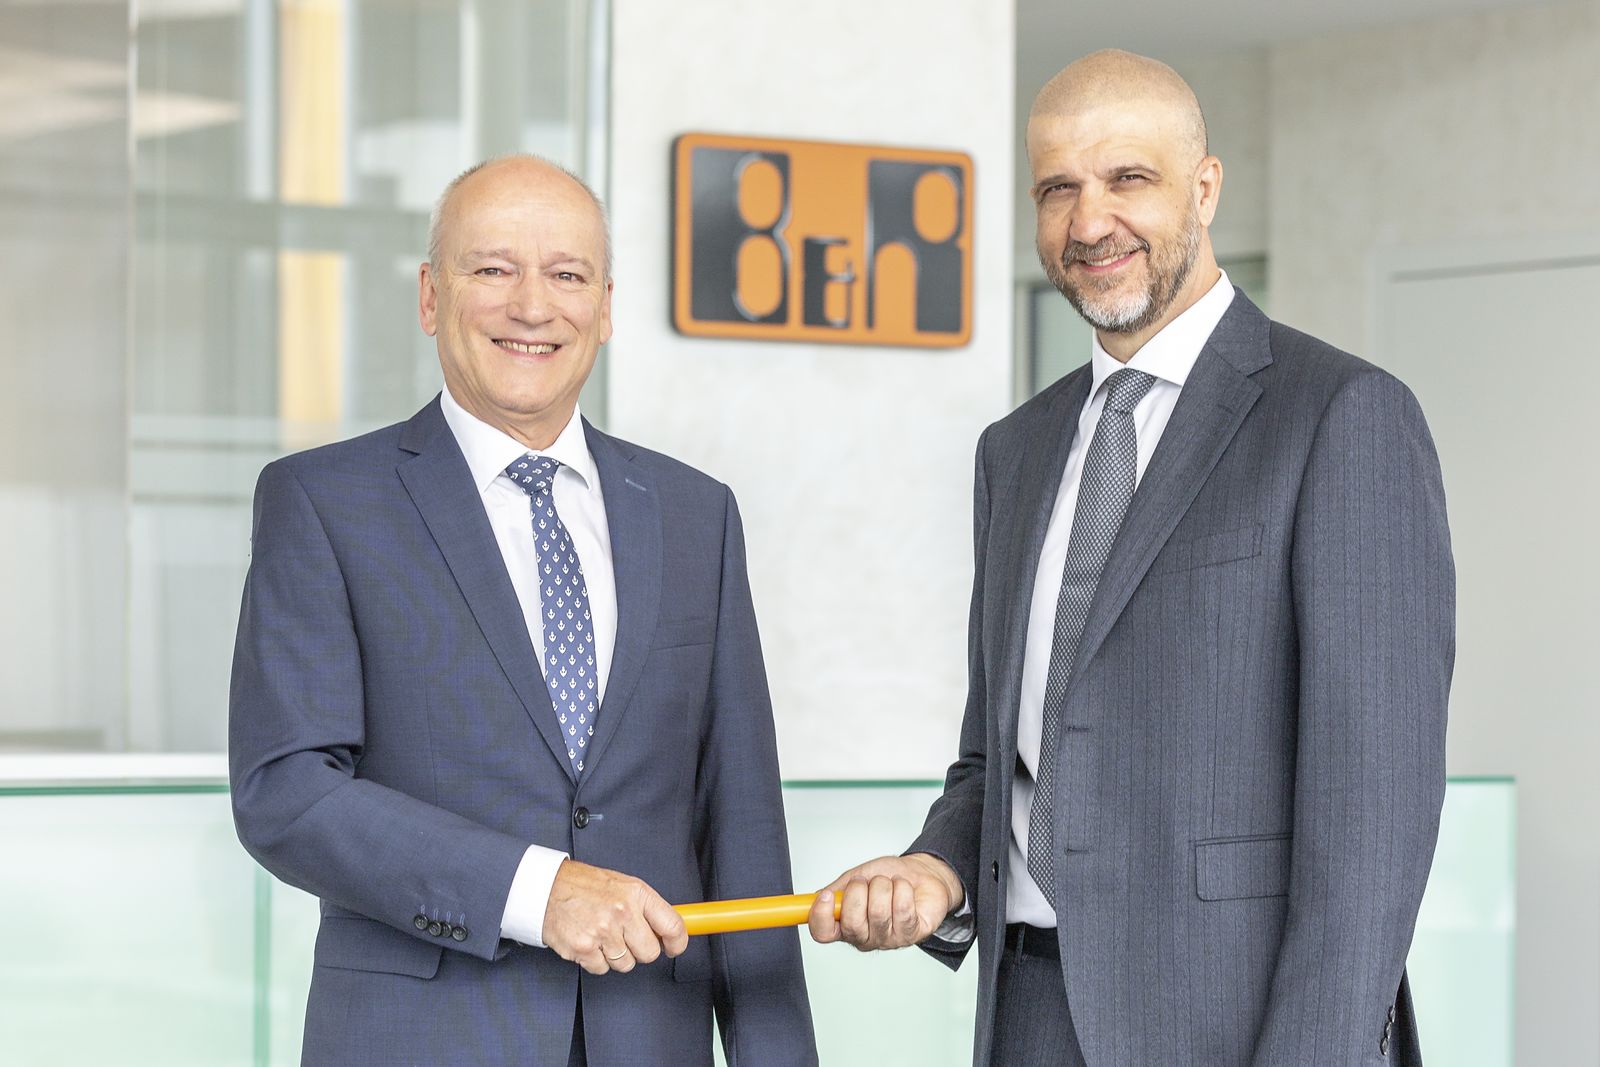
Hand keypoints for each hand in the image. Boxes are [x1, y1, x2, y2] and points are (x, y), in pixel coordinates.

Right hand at [541, 860, 688, 974]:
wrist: (545, 888)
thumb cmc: (584, 886)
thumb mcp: (622, 885)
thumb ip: (645, 907)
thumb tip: (667, 931)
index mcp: (636, 893)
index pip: (672, 925)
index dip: (678, 942)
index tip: (674, 946)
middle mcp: (622, 912)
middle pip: (649, 953)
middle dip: (640, 950)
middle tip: (626, 938)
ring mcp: (602, 932)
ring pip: (626, 964)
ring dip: (615, 955)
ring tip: (601, 934)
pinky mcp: (583, 949)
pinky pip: (602, 969)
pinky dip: (595, 960)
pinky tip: (588, 941)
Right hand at [807, 853, 964, 950]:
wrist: (921, 874)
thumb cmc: (889, 877)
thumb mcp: (857, 877)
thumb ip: (837, 889)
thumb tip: (816, 897)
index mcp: (845, 923)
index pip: (822, 933)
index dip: (820, 916)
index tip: (826, 896)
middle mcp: (865, 936)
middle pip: (851, 925)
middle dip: (859, 892)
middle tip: (867, 882)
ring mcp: (888, 938)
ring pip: (878, 912)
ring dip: (883, 886)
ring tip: (889, 883)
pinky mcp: (911, 934)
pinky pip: (902, 909)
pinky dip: (902, 888)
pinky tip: (904, 889)